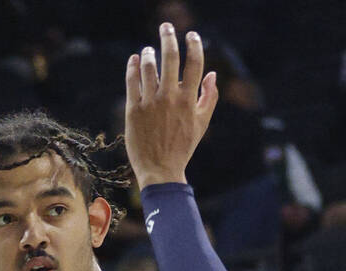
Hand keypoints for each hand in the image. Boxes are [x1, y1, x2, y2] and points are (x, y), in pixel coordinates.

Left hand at [124, 23, 218, 187]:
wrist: (160, 169)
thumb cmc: (183, 147)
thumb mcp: (202, 124)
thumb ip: (209, 98)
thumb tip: (213, 75)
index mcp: (189, 100)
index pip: (194, 64)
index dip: (194, 45)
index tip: (192, 35)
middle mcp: (170, 97)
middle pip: (170, 57)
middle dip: (169, 37)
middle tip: (166, 26)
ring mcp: (150, 102)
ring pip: (149, 66)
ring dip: (150, 53)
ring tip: (150, 50)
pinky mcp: (133, 108)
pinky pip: (132, 80)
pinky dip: (133, 66)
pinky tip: (135, 59)